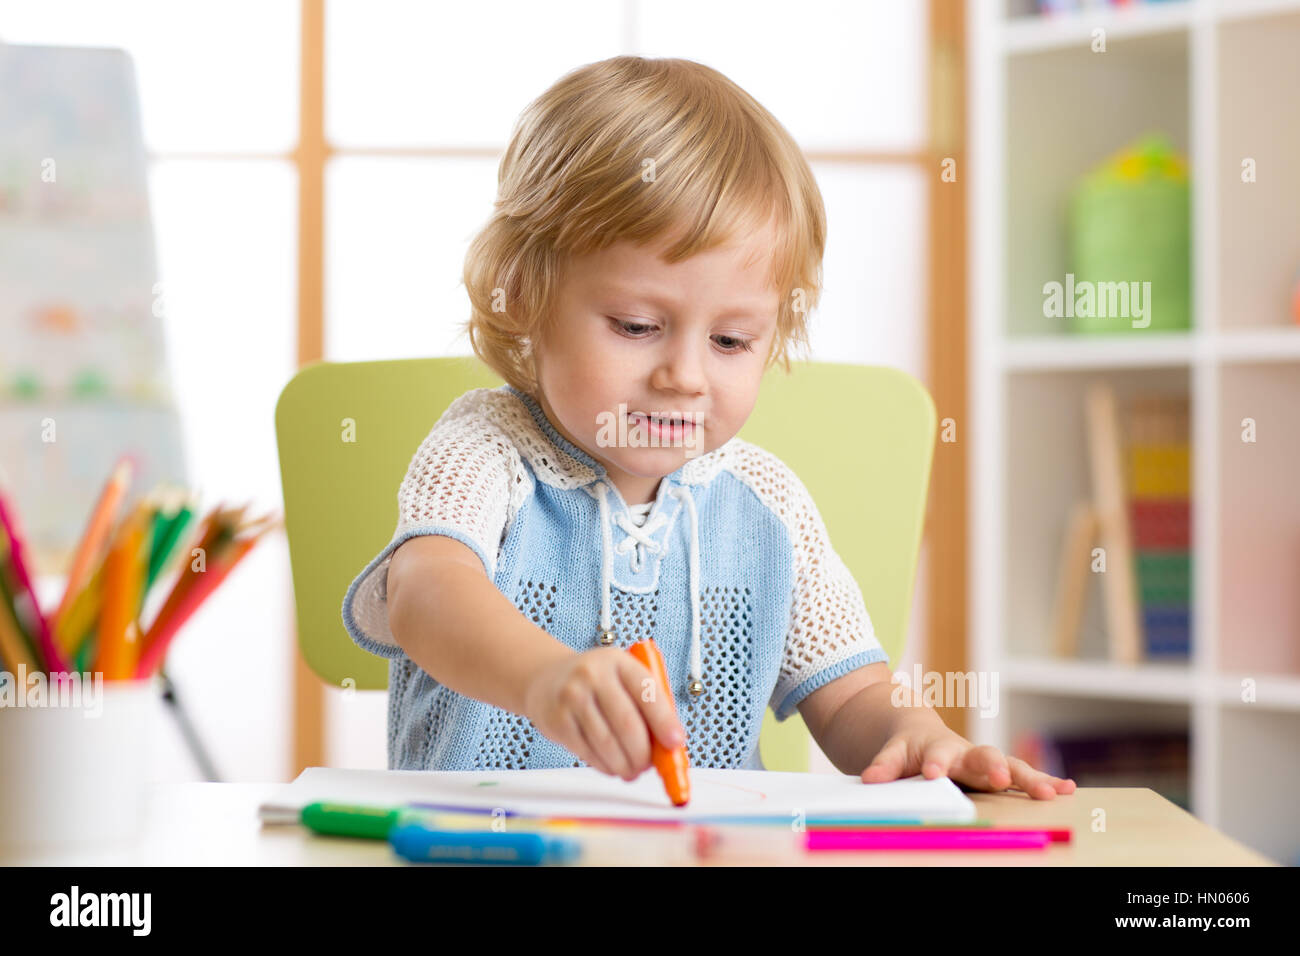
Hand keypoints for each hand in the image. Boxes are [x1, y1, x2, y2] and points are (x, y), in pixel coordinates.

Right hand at [522, 647, 686, 780]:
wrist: (547, 677)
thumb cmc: (598, 683)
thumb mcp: (623, 679)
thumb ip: (648, 705)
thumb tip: (670, 745)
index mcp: (618, 661)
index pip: (647, 692)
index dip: (664, 721)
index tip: (675, 743)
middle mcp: (593, 675)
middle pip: (627, 723)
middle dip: (644, 753)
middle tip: (649, 766)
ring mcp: (572, 697)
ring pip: (607, 743)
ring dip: (625, 765)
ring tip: (633, 770)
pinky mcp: (557, 720)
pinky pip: (587, 752)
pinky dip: (605, 766)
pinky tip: (612, 766)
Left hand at [861, 726, 1075, 799]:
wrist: (920, 733)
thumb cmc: (909, 749)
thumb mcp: (893, 754)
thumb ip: (885, 764)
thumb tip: (870, 779)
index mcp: (937, 748)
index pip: (936, 756)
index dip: (935, 764)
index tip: (933, 774)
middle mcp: (966, 753)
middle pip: (982, 756)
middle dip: (992, 766)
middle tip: (1000, 777)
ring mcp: (986, 763)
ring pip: (1011, 767)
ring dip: (1029, 779)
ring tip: (1050, 793)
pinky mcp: (1000, 773)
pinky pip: (1024, 777)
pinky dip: (1046, 781)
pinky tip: (1069, 789)